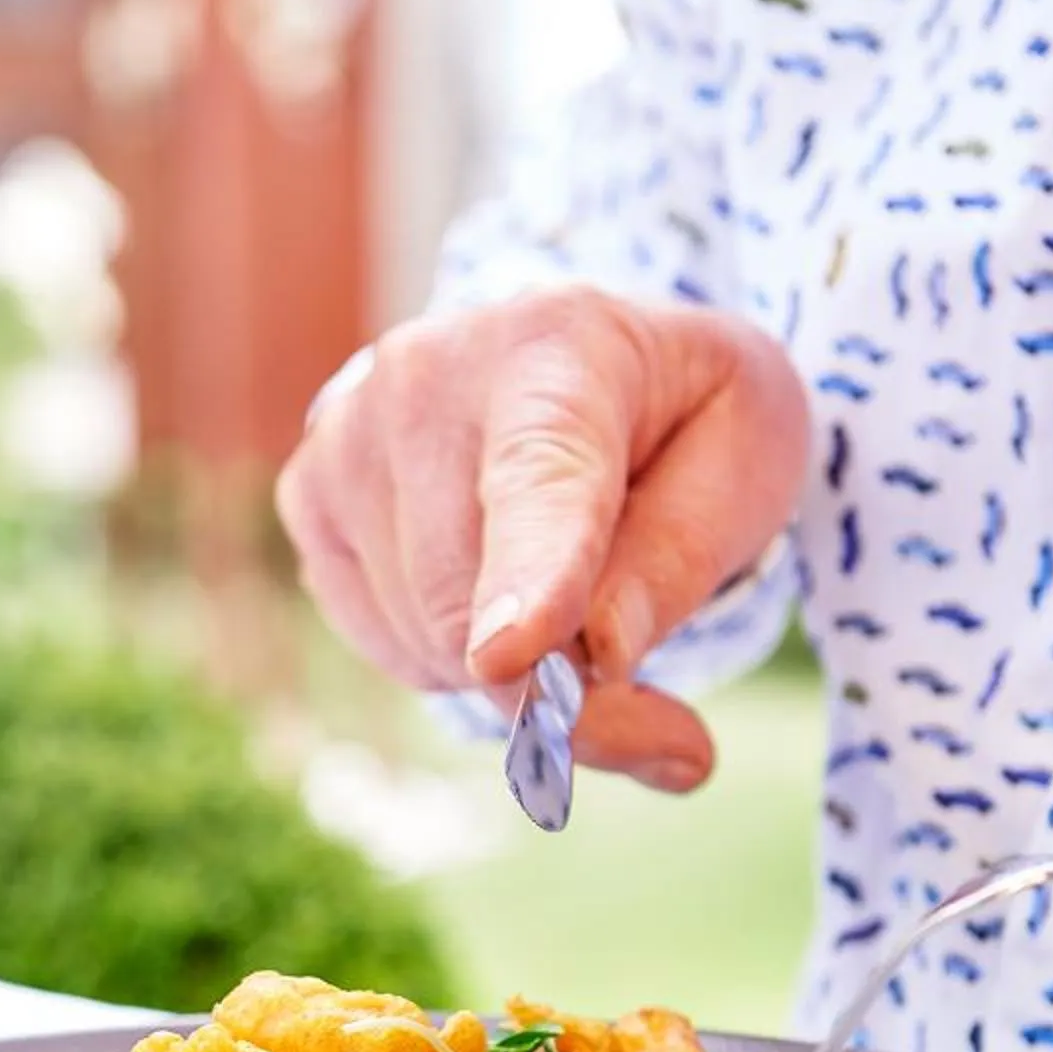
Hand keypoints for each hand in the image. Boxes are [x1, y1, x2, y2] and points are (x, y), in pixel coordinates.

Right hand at [275, 286, 807, 790]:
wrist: (579, 358)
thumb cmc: (678, 415)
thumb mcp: (744, 461)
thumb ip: (680, 561)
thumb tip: (600, 658)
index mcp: (558, 346)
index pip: (539, 479)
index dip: (528, 578)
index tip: (511, 655)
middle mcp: (426, 374)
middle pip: (471, 603)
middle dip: (562, 688)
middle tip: (648, 705)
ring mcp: (351, 432)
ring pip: (428, 643)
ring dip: (510, 669)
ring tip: (558, 585)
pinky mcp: (308, 492)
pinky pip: (387, 645)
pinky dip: (451, 658)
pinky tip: (489, 581)